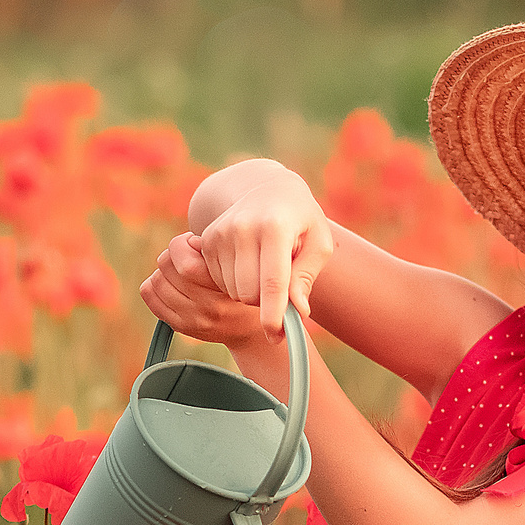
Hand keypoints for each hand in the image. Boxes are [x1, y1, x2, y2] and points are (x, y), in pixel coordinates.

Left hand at [140, 232, 275, 346]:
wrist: (253, 328)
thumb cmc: (246, 285)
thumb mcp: (240, 264)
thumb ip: (216, 251)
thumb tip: (188, 242)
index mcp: (226, 291)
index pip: (185, 265)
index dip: (182, 244)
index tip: (194, 242)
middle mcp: (209, 308)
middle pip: (166, 267)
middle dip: (173, 253)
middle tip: (186, 255)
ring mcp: (193, 320)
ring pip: (157, 281)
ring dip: (164, 270)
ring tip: (180, 270)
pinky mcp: (181, 326)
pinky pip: (150, 295)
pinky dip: (155, 283)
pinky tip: (171, 282)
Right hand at [195, 163, 336, 337]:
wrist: (265, 189)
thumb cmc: (300, 221)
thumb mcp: (318, 243)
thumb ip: (307, 276)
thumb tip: (299, 310)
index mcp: (275, 227)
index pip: (273, 282)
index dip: (274, 314)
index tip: (275, 335)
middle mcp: (243, 228)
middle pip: (249, 293)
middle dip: (266, 302)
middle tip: (281, 288)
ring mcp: (220, 233)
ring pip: (233, 291)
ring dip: (251, 293)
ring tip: (265, 270)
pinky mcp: (206, 240)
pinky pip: (219, 281)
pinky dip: (235, 283)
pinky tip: (248, 265)